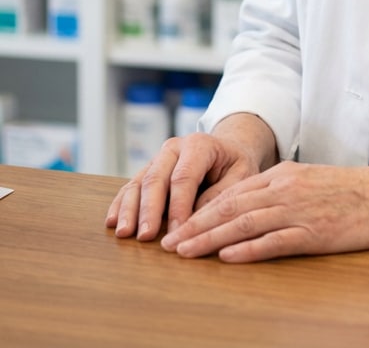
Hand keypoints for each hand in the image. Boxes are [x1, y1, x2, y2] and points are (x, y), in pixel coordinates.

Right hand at [105, 128, 266, 241]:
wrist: (227, 150)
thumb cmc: (236, 165)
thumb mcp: (242, 175)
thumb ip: (222, 194)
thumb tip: (197, 218)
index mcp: (199, 145)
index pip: (184, 177)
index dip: (178, 206)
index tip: (176, 231)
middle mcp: (174, 148)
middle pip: (156, 178)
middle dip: (149, 209)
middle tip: (144, 236)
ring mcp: (158, 158)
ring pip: (139, 182)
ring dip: (130, 209)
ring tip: (124, 233)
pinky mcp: (148, 171)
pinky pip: (131, 186)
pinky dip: (121, 204)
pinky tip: (113, 222)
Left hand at [160, 160, 368, 262]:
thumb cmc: (353, 191)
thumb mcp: (312, 180)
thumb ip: (281, 189)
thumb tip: (249, 206)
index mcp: (284, 175)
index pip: (233, 192)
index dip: (202, 209)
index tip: (178, 224)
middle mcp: (286, 189)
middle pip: (231, 207)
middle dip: (196, 225)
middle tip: (168, 243)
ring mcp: (299, 211)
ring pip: (244, 224)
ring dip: (210, 238)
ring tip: (185, 252)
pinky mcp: (314, 233)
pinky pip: (274, 241)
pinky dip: (247, 250)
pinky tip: (227, 257)